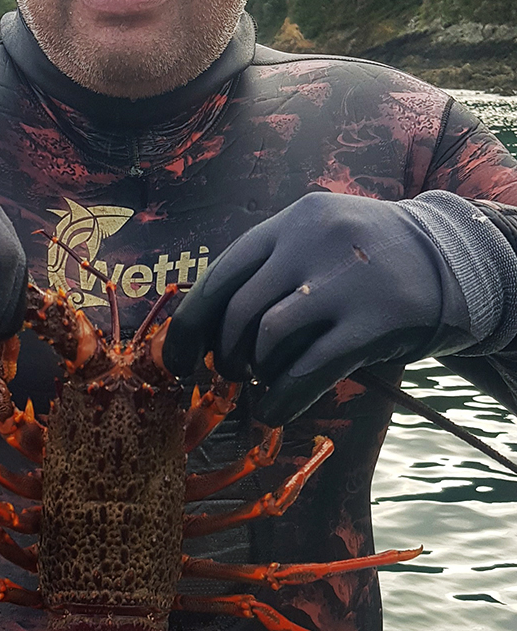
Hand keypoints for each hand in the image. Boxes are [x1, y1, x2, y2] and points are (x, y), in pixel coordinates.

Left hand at [163, 192, 473, 422]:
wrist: (452, 258)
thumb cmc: (369, 256)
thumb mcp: (320, 236)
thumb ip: (271, 266)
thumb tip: (209, 328)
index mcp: (294, 220)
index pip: (222, 272)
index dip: (191, 322)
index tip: (177, 358)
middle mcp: (314, 243)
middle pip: (240, 309)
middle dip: (224, 352)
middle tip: (228, 372)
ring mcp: (344, 282)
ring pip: (269, 338)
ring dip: (254, 371)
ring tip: (259, 381)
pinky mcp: (374, 323)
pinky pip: (309, 369)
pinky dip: (281, 397)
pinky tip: (273, 410)